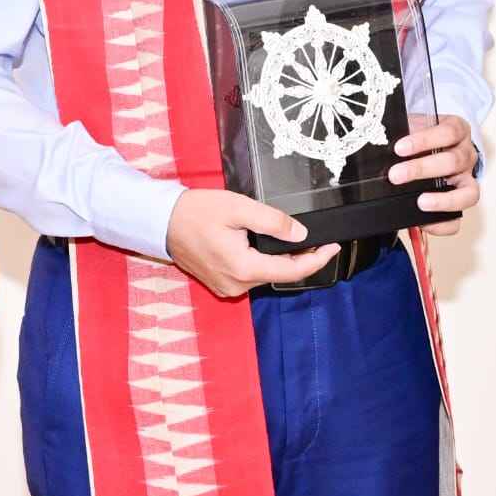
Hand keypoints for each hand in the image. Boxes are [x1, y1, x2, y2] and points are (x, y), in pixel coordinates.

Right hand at [166, 188, 339, 296]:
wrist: (162, 222)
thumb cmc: (197, 211)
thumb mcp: (239, 207)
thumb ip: (273, 221)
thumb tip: (301, 235)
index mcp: (243, 268)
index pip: (292, 271)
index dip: (317, 260)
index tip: (334, 246)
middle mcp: (236, 285)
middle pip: (281, 275)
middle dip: (303, 259)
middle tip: (320, 239)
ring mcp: (227, 287)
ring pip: (267, 276)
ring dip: (284, 260)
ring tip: (298, 240)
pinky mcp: (221, 284)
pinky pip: (252, 275)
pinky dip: (266, 263)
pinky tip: (273, 247)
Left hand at [389, 114, 478, 236]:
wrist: (428, 150)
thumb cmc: (422, 139)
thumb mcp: (414, 127)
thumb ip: (405, 132)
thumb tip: (381, 142)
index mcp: (458, 131)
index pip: (449, 132)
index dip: (425, 140)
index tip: (400, 148)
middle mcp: (466, 155)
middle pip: (454, 161)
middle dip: (422, 169)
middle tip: (396, 175)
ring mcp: (467, 180)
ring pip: (468, 192)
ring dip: (442, 199)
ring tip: (420, 202)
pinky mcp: (460, 204)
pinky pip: (458, 219)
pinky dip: (442, 223)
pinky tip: (424, 221)